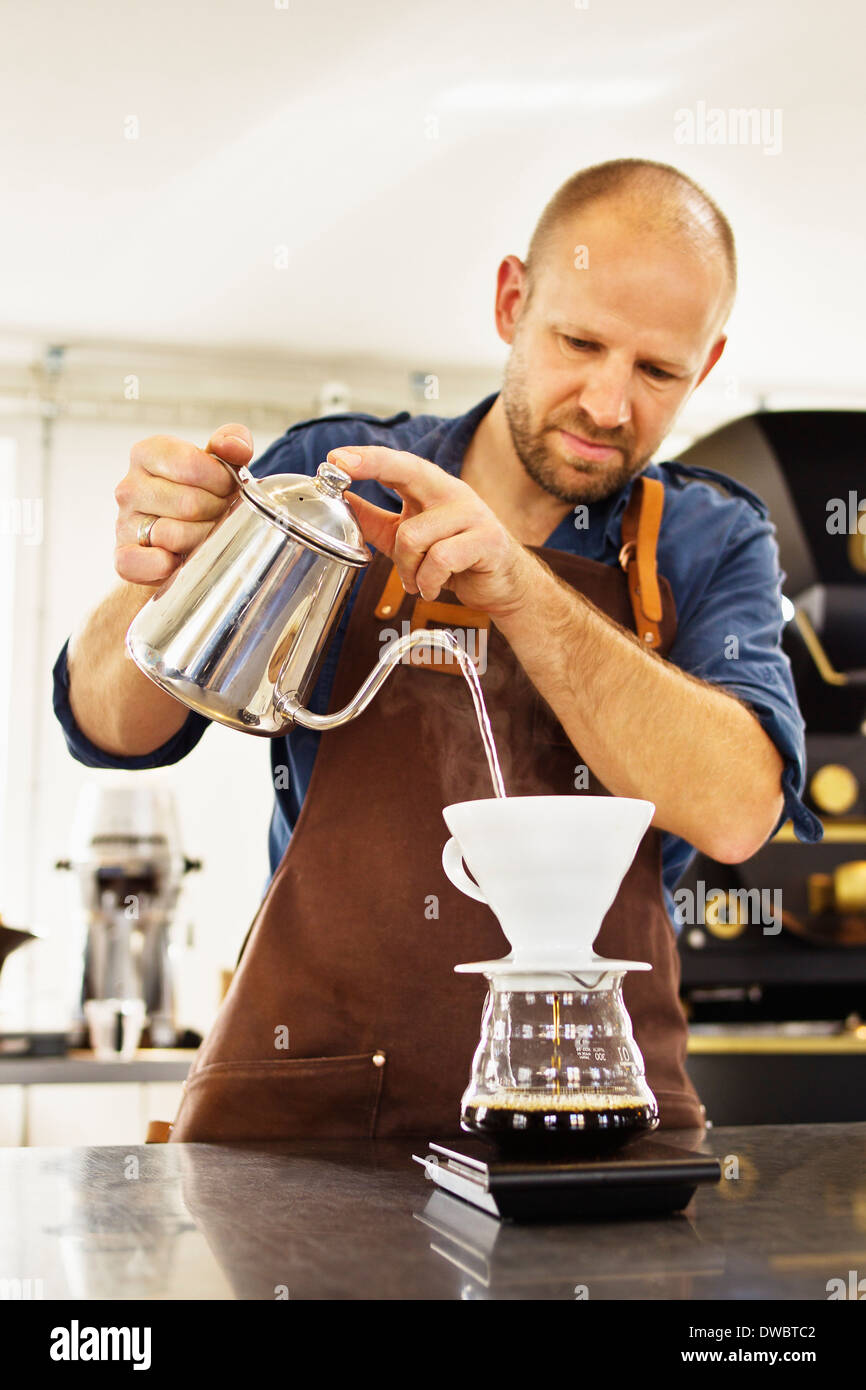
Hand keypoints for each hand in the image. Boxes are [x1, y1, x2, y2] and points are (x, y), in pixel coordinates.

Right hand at [114, 424, 253, 583]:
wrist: (181, 541)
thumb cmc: (201, 496)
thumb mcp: (219, 463)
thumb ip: (232, 443)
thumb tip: (234, 447)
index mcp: (148, 453)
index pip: (191, 464)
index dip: (221, 481)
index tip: (226, 489)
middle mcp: (129, 486)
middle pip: (189, 503)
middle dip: (216, 513)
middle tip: (217, 515)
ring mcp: (122, 522)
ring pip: (174, 535)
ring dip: (200, 540)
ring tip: (202, 534)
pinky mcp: (123, 558)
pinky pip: (145, 563)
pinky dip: (167, 566)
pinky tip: (179, 559)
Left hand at [327, 445, 535, 618]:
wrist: (501, 584)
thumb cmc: (454, 558)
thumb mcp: (406, 536)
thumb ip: (373, 520)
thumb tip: (339, 501)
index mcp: (431, 489)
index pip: (397, 464)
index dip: (366, 458)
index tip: (335, 457)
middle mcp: (452, 492)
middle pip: (409, 470)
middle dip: (372, 464)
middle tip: (340, 464)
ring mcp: (472, 514)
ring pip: (413, 536)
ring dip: (406, 570)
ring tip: (416, 581)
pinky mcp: (487, 540)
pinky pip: (439, 560)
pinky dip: (427, 582)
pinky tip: (432, 588)